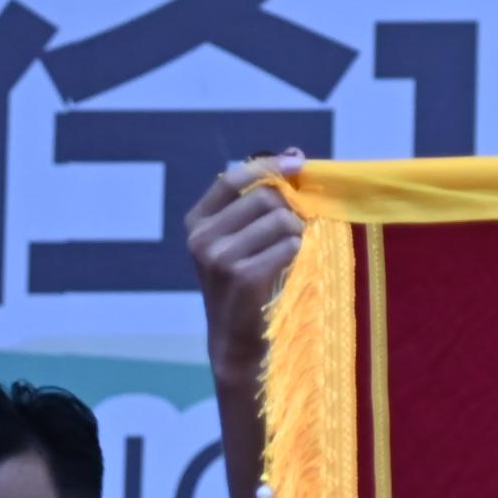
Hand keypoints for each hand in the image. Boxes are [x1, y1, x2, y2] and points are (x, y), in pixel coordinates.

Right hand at [186, 155, 309, 375]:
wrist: (238, 342)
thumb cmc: (249, 285)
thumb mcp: (243, 239)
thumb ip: (261, 199)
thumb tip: (293, 154)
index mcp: (197, 222)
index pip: (232, 176)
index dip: (268, 165)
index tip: (298, 163)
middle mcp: (201, 238)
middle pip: (264, 197)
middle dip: (290, 208)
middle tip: (299, 228)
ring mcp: (219, 258)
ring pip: (280, 220)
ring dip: (297, 232)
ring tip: (293, 252)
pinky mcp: (242, 278)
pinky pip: (288, 246)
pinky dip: (299, 252)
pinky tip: (294, 266)